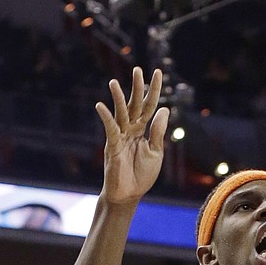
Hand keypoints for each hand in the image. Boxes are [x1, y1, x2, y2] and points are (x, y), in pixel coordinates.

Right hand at [95, 67, 169, 203]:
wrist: (128, 195)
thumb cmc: (142, 175)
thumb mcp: (156, 152)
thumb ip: (158, 131)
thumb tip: (165, 109)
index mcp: (142, 130)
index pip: (150, 106)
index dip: (154, 90)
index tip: (158, 72)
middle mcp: (130, 130)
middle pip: (135, 105)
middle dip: (137, 87)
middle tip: (138, 69)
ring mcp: (120, 137)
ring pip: (120, 114)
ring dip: (117, 98)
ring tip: (114, 83)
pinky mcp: (112, 146)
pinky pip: (110, 129)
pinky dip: (106, 118)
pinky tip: (101, 106)